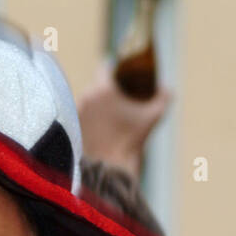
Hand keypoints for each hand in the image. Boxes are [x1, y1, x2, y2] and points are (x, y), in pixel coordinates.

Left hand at [77, 62, 171, 178]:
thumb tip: (167, 89)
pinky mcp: (68, 127)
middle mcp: (85, 97)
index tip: (118, 73)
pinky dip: (85, 120)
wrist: (110, 168)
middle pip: (95, 86)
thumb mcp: (152, 117)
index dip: (113, 69)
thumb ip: (163, 98)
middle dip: (105, 91)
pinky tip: (93, 127)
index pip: (104, 67)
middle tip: (116, 99)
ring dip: (94, 106)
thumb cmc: (131, 141)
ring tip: (105, 116)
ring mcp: (74, 112)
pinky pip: (76, 117)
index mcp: (103, 89)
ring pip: (85, 102)